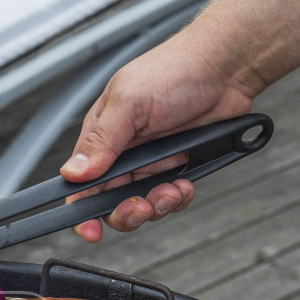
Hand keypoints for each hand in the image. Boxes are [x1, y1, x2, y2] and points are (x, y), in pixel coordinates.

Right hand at [61, 34, 256, 240]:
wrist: (225, 68)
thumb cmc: (175, 70)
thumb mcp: (130, 102)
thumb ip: (102, 140)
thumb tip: (74, 172)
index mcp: (101, 135)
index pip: (80, 183)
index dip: (82, 211)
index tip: (91, 231)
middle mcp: (122, 151)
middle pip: (111, 201)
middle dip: (127, 211)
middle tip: (143, 206)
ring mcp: (150, 161)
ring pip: (142, 203)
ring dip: (157, 204)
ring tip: (173, 189)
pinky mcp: (176, 167)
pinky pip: (170, 197)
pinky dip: (178, 197)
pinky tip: (186, 182)